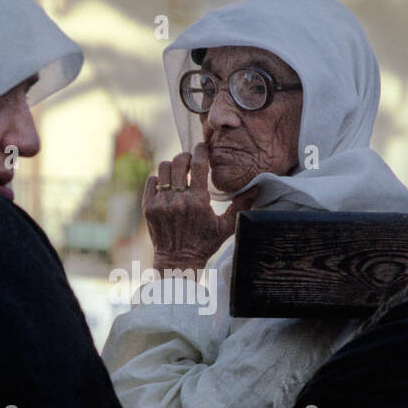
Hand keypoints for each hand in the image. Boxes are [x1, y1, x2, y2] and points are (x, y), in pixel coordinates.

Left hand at [143, 143, 256, 272]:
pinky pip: (152, 180)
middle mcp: (178, 200)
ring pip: (163, 168)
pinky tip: (167, 184)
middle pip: (179, 162)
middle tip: (190, 161)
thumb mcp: (226, 226)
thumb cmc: (205, 244)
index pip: (198, 165)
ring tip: (178, 172)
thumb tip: (258, 186)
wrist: (178, 261)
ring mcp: (161, 203)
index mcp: (198, 202)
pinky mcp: (149, 207)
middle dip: (186, 157)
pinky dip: (159, 178)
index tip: (202, 146)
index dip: (201, 151)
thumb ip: (241, 205)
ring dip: (172, 166)